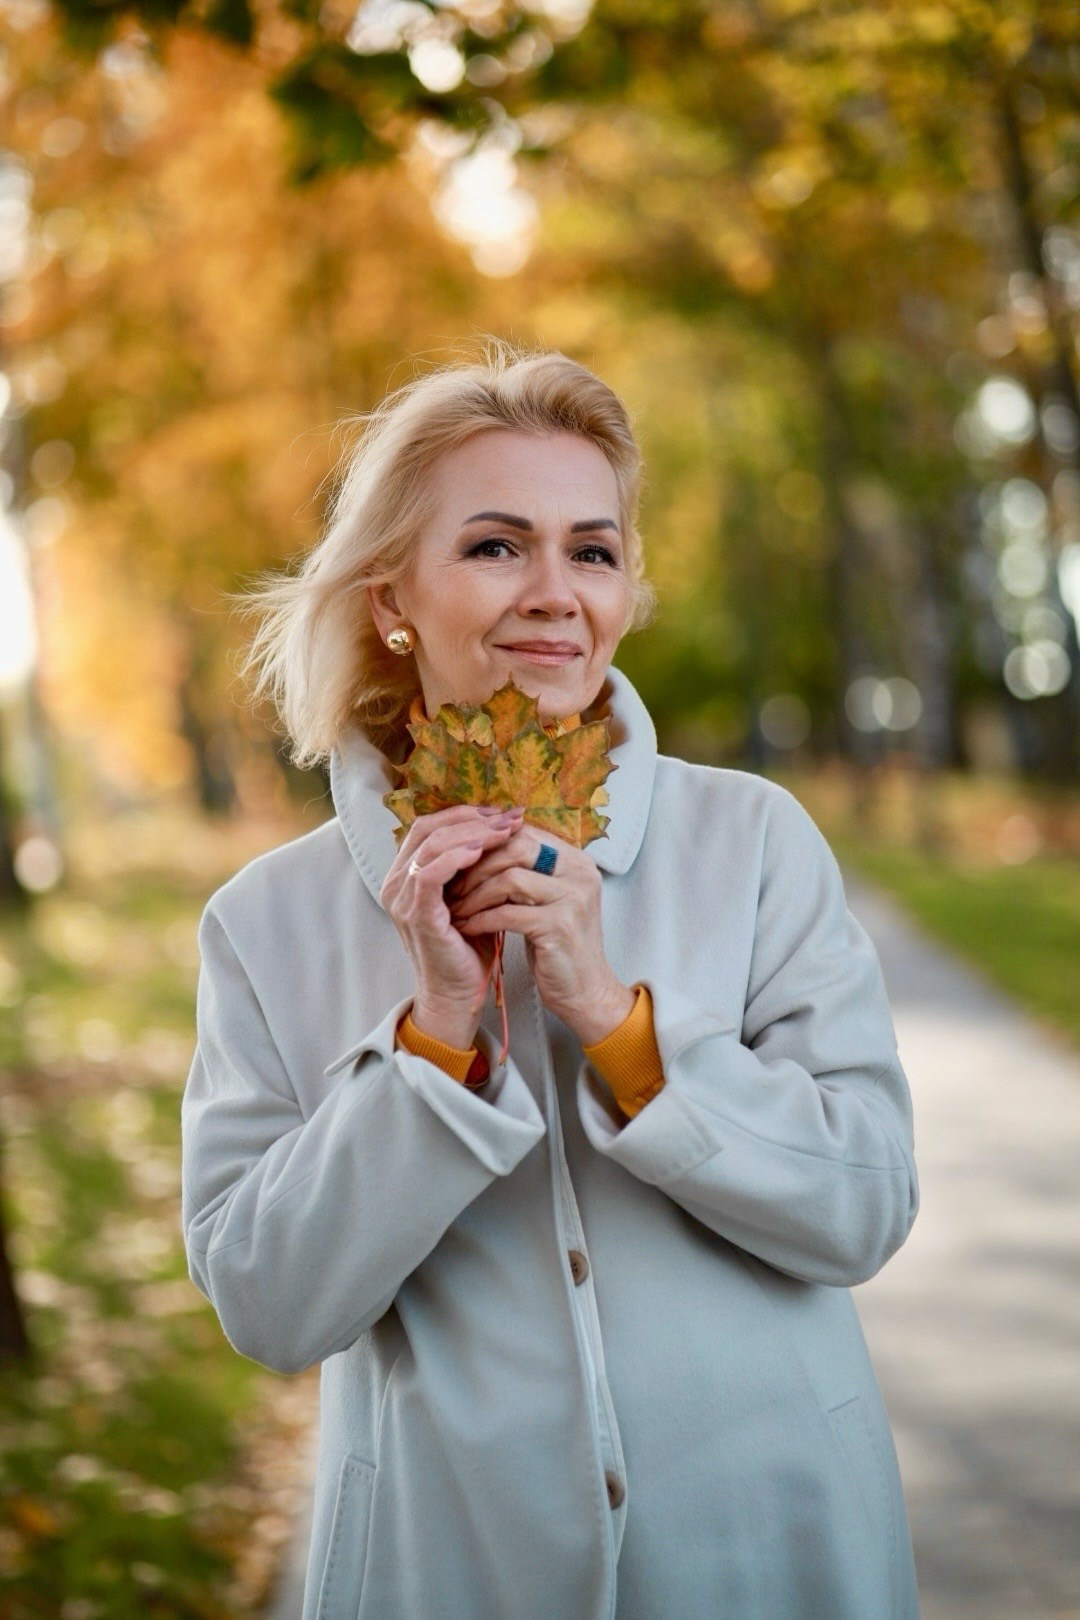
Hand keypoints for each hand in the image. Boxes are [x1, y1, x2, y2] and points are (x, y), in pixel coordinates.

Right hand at [380, 804, 523, 1047]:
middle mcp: (396, 883)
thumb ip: (473, 865)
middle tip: (508, 816)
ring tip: (504, 830)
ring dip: (471, 832)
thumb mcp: (470, 896)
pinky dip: (456, 857)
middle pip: (427, 828)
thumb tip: (504, 827)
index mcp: (405, 875)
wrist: (458, 994)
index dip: (463, 813)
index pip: (428, 826)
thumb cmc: (467, 947)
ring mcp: (402, 900)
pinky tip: (483, 851)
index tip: (500, 812)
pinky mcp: (416, 915)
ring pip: (429, 845)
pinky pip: (429, 874)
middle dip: (471, 817)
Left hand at [448, 826, 633, 1045]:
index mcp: (576, 860)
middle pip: (515, 847)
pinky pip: (508, 913)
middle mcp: (580, 873)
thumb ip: (525, 871)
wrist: (585, 991)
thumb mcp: (544, 900)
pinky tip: (468, 926)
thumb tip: (478, 846)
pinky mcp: (560, 927)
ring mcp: (573, 898)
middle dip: (476, 866)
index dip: (486, 844)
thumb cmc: (558, 945)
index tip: (459, 861)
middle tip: (451, 883)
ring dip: (475, 894)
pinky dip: (481, 919)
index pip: (523, 833)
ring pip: (509, 878)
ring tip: (456, 907)